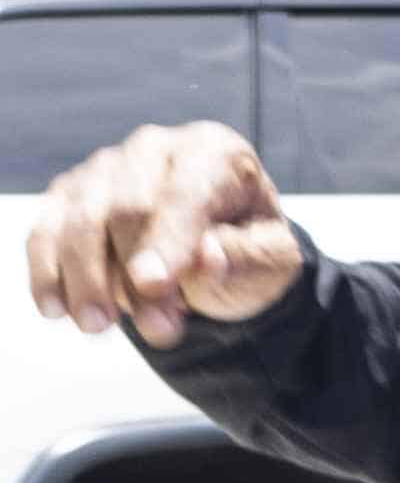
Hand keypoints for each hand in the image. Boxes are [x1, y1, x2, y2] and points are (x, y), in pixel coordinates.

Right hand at [25, 124, 306, 346]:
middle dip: (136, 277)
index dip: (169, 240)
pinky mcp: (68, 196)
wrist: (218, 250)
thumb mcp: (269, 259)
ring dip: (87, 282)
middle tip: (158, 332)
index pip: (186, 193)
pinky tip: (56, 310)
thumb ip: (242, 258)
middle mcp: (153, 149)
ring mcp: (104, 169)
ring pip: (81, 223)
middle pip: (128, 210)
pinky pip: (46, 233)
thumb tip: (205, 260)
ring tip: (100, 328)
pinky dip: (48, 273)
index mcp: (213, 152)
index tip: (154, 285)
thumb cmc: (248, 249)